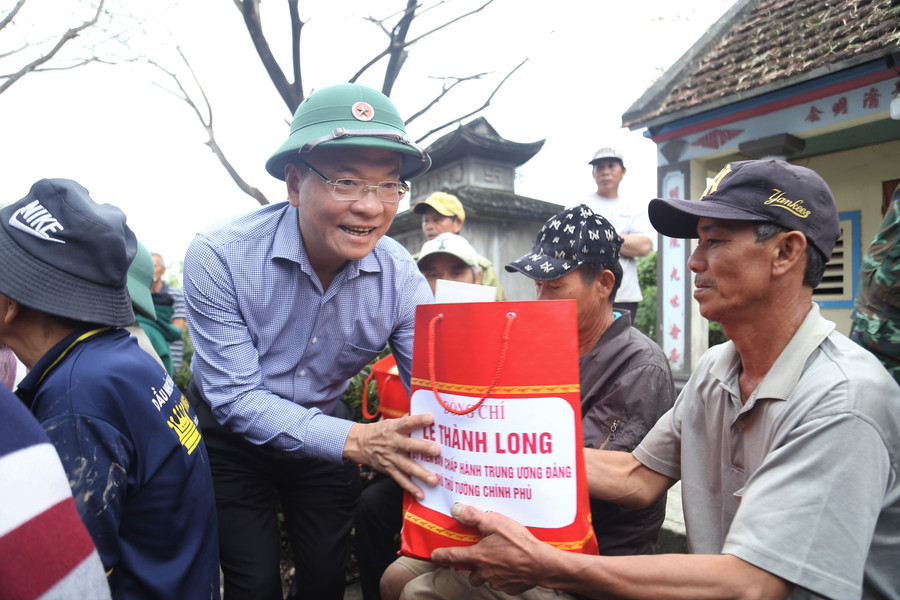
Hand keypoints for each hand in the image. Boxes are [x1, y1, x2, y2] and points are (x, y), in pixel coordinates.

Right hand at [344, 414, 439, 498]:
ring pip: (407, 466)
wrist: (359, 443)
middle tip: (437, 451)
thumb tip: (426, 415)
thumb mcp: (391, 422)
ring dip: (421, 473)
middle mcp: (394, 443)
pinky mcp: (389, 469)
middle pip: (409, 445)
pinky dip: (411, 488)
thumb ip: (407, 420)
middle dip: (423, 448)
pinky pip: (401, 479)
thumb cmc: (380, 431)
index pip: (407, 422)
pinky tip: (421, 494)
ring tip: (433, 480)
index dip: (418, 420)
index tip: (430, 418)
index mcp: (395, 428)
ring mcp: (391, 457)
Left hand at [430, 503, 549, 594]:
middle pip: (471, 574)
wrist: (542, 564)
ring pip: (487, 579)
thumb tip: (456, 510)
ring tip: (499, 561)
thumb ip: (475, 517)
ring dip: (489, 572)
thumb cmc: (520, 543)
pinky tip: (513, 567)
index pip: (453, 556)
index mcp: (478, 556)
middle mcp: (485, 572)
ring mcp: (497, 581)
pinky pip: (502, 583)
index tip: (434, 555)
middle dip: (472, 568)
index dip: (442, 555)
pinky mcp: (510, 588)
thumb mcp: (496, 523)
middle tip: (479, 558)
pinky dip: (504, 577)